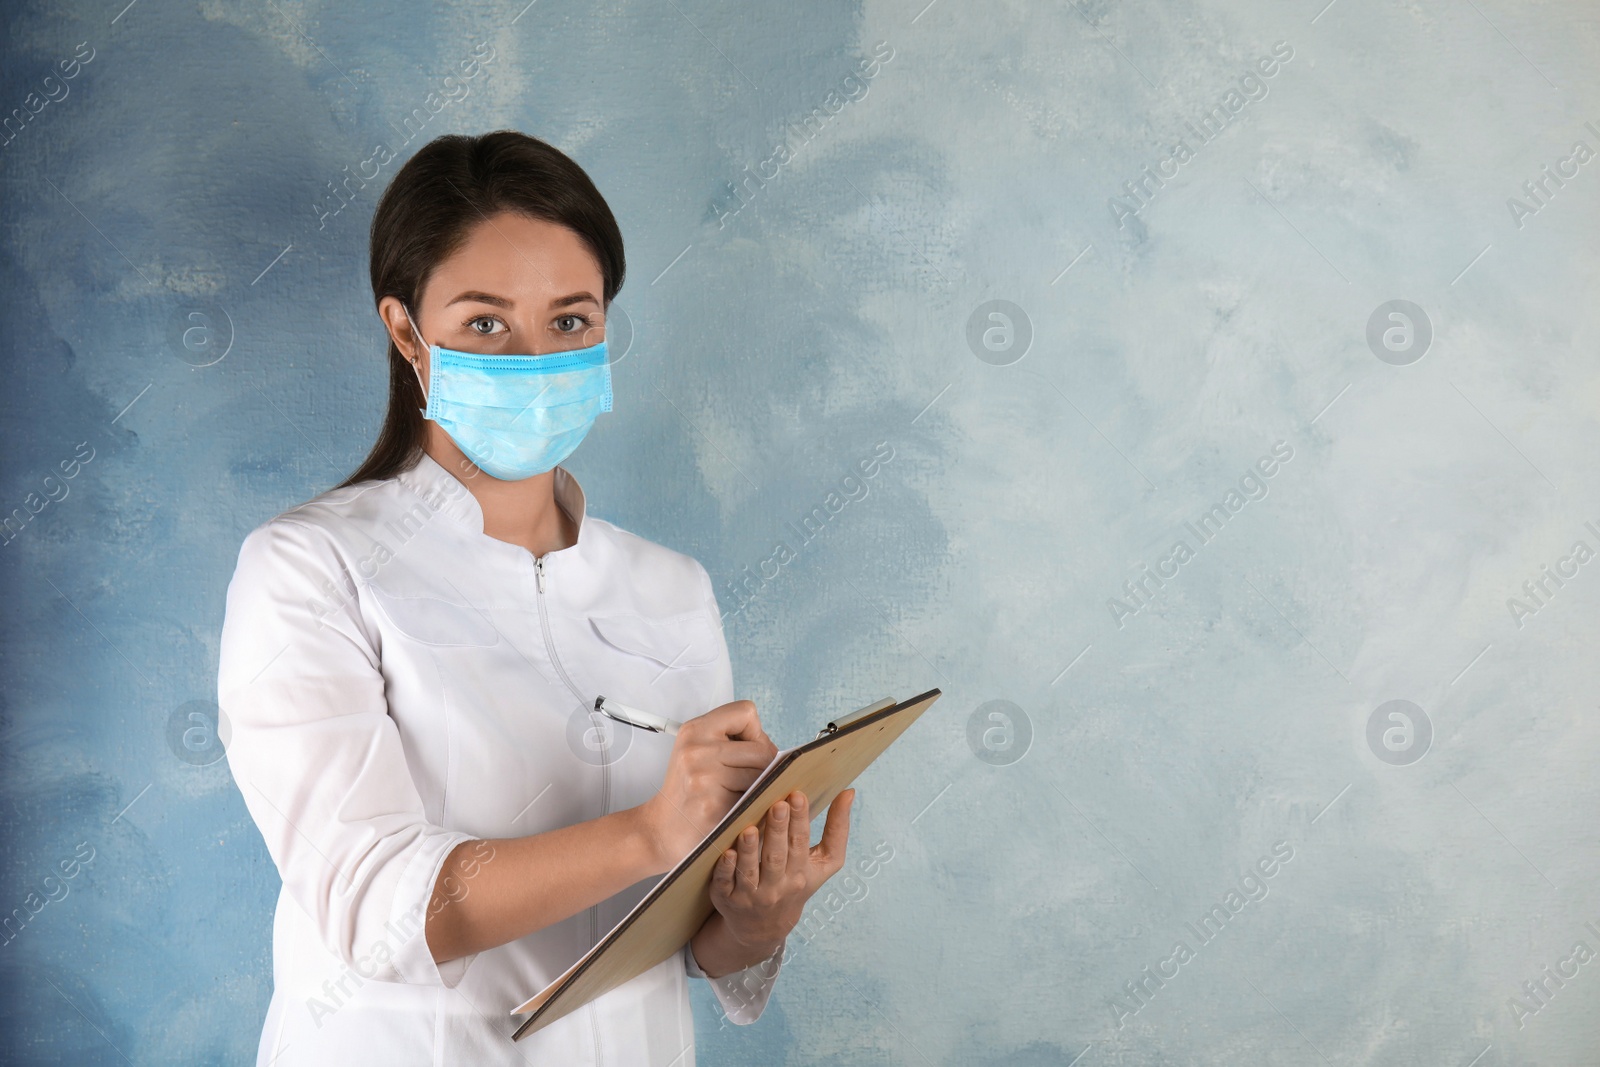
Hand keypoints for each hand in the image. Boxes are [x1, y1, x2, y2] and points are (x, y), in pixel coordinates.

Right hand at [639, 699, 777, 869]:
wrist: (660, 830)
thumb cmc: (688, 792)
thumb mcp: (699, 752)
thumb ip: (734, 741)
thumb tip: (782, 753)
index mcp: (695, 730)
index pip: (746, 712)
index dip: (754, 732)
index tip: (744, 750)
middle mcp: (697, 749)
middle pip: (762, 749)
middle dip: (764, 767)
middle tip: (745, 783)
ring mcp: (703, 778)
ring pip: (762, 776)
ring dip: (759, 790)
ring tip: (736, 797)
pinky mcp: (712, 806)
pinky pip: (754, 801)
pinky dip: (752, 808)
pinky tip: (734, 812)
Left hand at [707, 787, 854, 954]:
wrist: (765, 927)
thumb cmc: (796, 884)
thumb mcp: (824, 863)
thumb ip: (837, 829)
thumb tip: (849, 792)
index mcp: (800, 873)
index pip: (801, 844)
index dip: (800, 820)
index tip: (797, 795)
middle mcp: (776, 886)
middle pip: (776, 856)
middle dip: (778, 830)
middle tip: (777, 805)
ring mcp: (750, 895)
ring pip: (750, 870)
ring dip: (750, 850)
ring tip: (750, 829)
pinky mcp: (726, 898)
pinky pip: (725, 883)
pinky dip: (726, 869)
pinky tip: (728, 853)